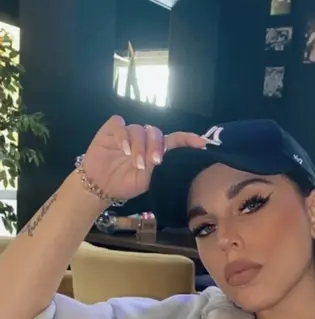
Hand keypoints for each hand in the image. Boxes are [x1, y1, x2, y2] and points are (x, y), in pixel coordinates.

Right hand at [81, 115, 205, 201]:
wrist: (100, 186)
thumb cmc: (125, 184)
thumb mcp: (147, 180)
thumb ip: (160, 169)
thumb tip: (178, 162)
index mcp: (155, 150)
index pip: (173, 140)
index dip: (187, 139)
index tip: (201, 143)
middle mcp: (143, 139)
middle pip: (155, 133)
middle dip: (157, 147)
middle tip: (154, 162)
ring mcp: (127, 133)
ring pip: (139, 130)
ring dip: (139, 146)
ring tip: (135, 163)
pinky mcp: (111, 129)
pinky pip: (120, 124)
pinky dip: (123, 135)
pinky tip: (123, 149)